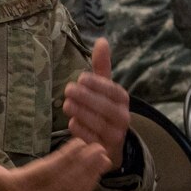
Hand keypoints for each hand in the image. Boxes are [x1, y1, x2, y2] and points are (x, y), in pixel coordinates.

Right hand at [0, 129, 108, 190]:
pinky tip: (94, 178)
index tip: (81, 143)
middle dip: (84, 166)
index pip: (47, 171)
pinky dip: (82, 190)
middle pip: (63, 182)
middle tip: (100, 149)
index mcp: (17, 187)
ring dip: (89, 177)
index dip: (65, 158)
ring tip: (104, 161)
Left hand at [62, 37, 129, 169]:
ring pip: (100, 124)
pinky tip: (71, 123)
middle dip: (87, 98)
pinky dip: (82, 131)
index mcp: (122, 99)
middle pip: (106, 108)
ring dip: (82, 113)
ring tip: (67, 105)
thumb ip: (102, 66)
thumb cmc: (103, 108)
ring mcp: (115, 136)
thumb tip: (101, 40)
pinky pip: (93, 140)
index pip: (113, 90)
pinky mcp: (104, 150)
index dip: (97, 84)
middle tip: (68, 90)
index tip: (81, 78)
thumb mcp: (104, 87)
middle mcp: (123, 117)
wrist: (109, 142)